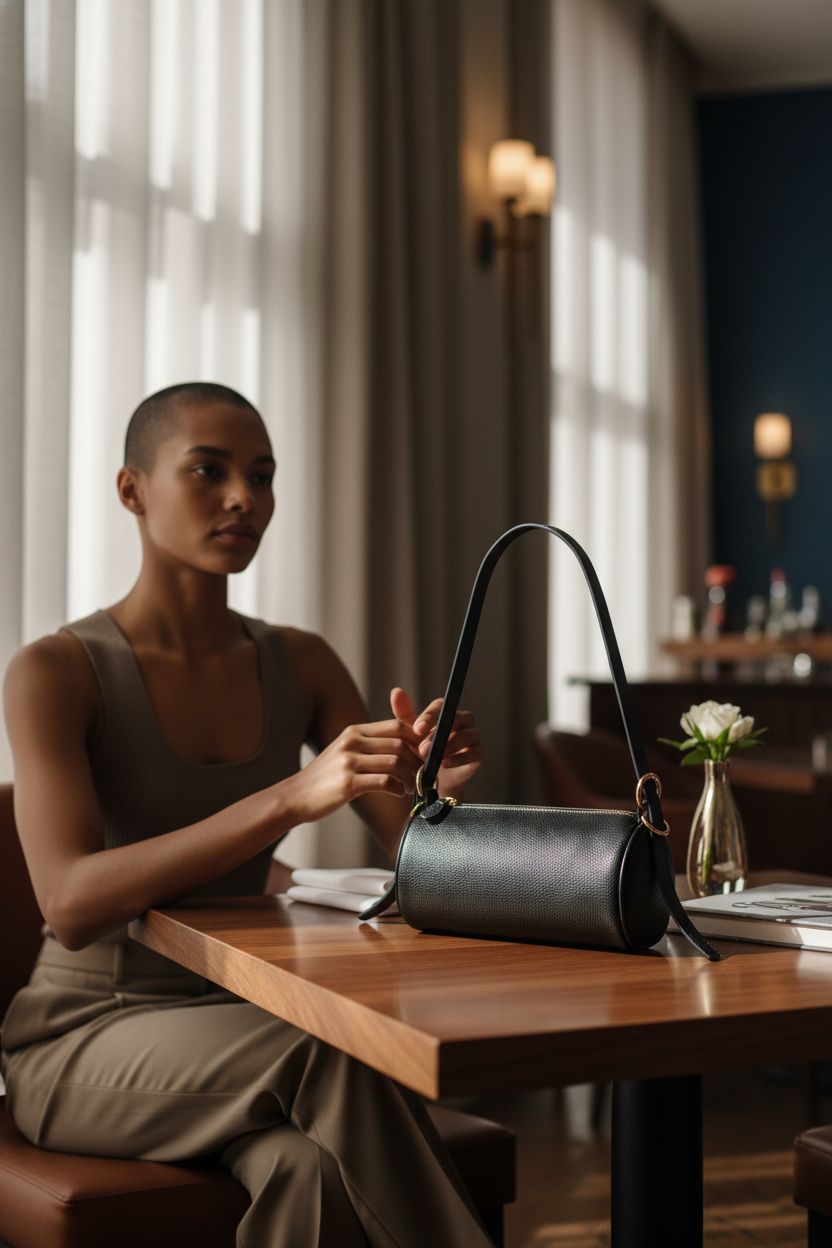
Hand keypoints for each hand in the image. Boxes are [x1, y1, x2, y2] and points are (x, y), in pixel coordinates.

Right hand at [282, 717, 421, 824]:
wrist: (296, 796)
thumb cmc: (326, 777)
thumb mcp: (345, 751)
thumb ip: (370, 744)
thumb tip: (403, 745)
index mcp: (354, 731)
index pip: (397, 726)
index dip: (418, 739)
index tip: (425, 754)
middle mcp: (352, 742)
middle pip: (400, 744)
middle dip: (418, 760)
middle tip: (424, 774)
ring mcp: (349, 762)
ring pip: (395, 762)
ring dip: (411, 776)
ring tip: (412, 786)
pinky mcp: (348, 783)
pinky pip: (384, 781)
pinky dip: (398, 788)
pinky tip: (399, 793)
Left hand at [390, 688, 483, 799]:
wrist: (435, 778)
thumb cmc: (423, 750)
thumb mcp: (410, 734)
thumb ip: (404, 714)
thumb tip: (396, 691)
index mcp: (448, 712)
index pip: (441, 706)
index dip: (429, 716)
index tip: (417, 729)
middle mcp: (464, 720)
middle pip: (455, 719)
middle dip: (437, 734)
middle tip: (422, 748)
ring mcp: (474, 736)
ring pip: (466, 736)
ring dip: (448, 747)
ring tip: (432, 758)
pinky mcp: (479, 754)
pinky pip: (474, 753)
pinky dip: (459, 758)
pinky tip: (445, 764)